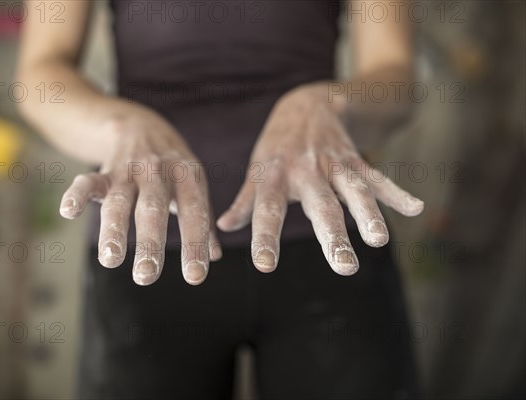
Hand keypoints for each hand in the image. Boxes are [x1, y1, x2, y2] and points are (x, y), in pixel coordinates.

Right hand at [59, 110, 221, 284]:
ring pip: (119, 201)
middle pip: (153, 209)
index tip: (195, 277)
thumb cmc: (173, 167)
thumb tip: (215, 256)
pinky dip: (77, 195)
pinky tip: (68, 212)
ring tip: (110, 259)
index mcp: (187, 176)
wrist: (141, 125)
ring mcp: (128, 170)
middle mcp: (158, 172)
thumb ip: (202, 219)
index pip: (194, 213)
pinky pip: (87, 182)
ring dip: (113, 230)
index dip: (195, 244)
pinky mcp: (103, 171)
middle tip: (146, 276)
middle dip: (150, 242)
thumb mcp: (193, 185)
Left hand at [217, 83, 422, 275]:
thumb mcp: (257, 170)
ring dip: (368, 214)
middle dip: (333, 236)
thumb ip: (245, 201)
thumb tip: (224, 227)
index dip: (265, 236)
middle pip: (321, 206)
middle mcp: (306, 170)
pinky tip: (416, 208)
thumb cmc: (276, 147)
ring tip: (378, 241)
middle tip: (343, 267)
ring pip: (354, 190)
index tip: (265, 266)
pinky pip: (378, 177)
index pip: (268, 210)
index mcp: (275, 176)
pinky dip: (397, 193)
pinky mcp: (356, 160)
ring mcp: (334, 163)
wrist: (306, 102)